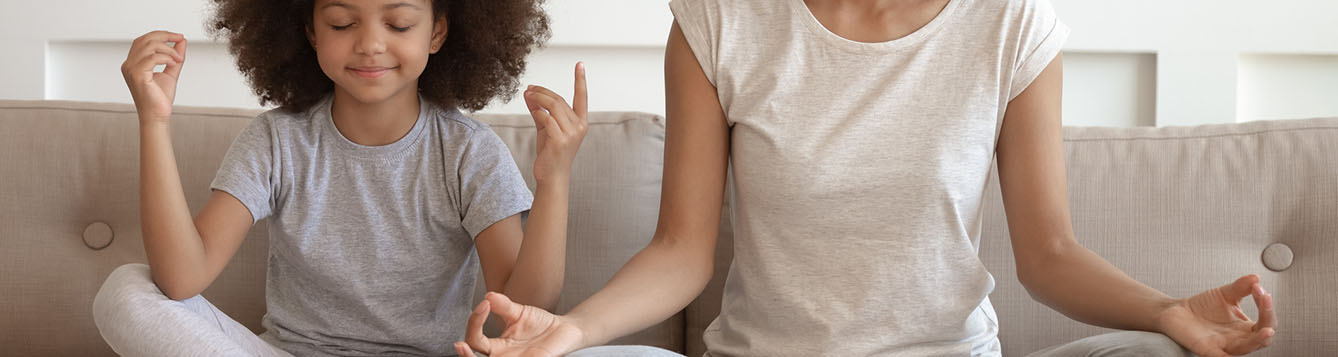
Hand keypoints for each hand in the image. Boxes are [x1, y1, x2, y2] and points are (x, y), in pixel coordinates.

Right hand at [121, 31, 186, 124]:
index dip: (161, 35)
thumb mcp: (171, 72)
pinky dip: (167, 58)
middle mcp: (128, 64)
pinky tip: (174, 63)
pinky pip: (153, 58)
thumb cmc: (160, 98)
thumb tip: (181, 41)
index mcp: (133, 63)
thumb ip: (175, 56)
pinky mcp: (137, 75)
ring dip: (169, 49)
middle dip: (165, 36)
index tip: (178, 36)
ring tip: (179, 58)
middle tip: (180, 39)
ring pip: (149, 46)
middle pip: (145, 39)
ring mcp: (130, 69)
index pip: (144, 40)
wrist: (158, 116)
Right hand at [454, 292, 584, 356]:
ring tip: (467, 349)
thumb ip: (503, 305)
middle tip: (460, 345)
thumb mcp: (519, 312)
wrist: (564, 329)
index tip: (484, 304)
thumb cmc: (539, 323)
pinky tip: (521, 354)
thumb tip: (487, 296)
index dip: (475, 322)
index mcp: (497, 346)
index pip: (475, 339)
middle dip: (465, 355)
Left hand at [524, 62, 588, 183]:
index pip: (582, 97)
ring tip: (527, 95)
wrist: (551, 176)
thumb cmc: (550, 153)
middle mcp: (579, 127)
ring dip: (537, 98)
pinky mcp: (560, 140)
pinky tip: (532, 110)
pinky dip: (537, 112)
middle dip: (543, 92)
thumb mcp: (545, 128)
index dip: (580, 80)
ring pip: (553, 106)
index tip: (580, 65)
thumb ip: (539, 110)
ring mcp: (571, 134)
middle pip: (559, 100)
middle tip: (529, 88)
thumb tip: (529, 93)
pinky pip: (546, 118)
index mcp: (580, 123)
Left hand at [1157, 274, 1276, 356]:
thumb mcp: (1225, 294)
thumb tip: (1256, 278)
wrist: (1177, 311)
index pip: (1266, 321)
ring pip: (1246, 348)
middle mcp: (1238, 339)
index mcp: (1245, 327)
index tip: (1260, 289)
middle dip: (1268, 321)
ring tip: (1266, 331)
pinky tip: (1230, 354)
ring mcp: (1223, 345)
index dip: (1267, 307)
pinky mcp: (1206, 349)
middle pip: (1263, 338)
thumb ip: (1241, 287)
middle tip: (1265, 301)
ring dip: (1257, 340)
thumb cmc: (1203, 307)